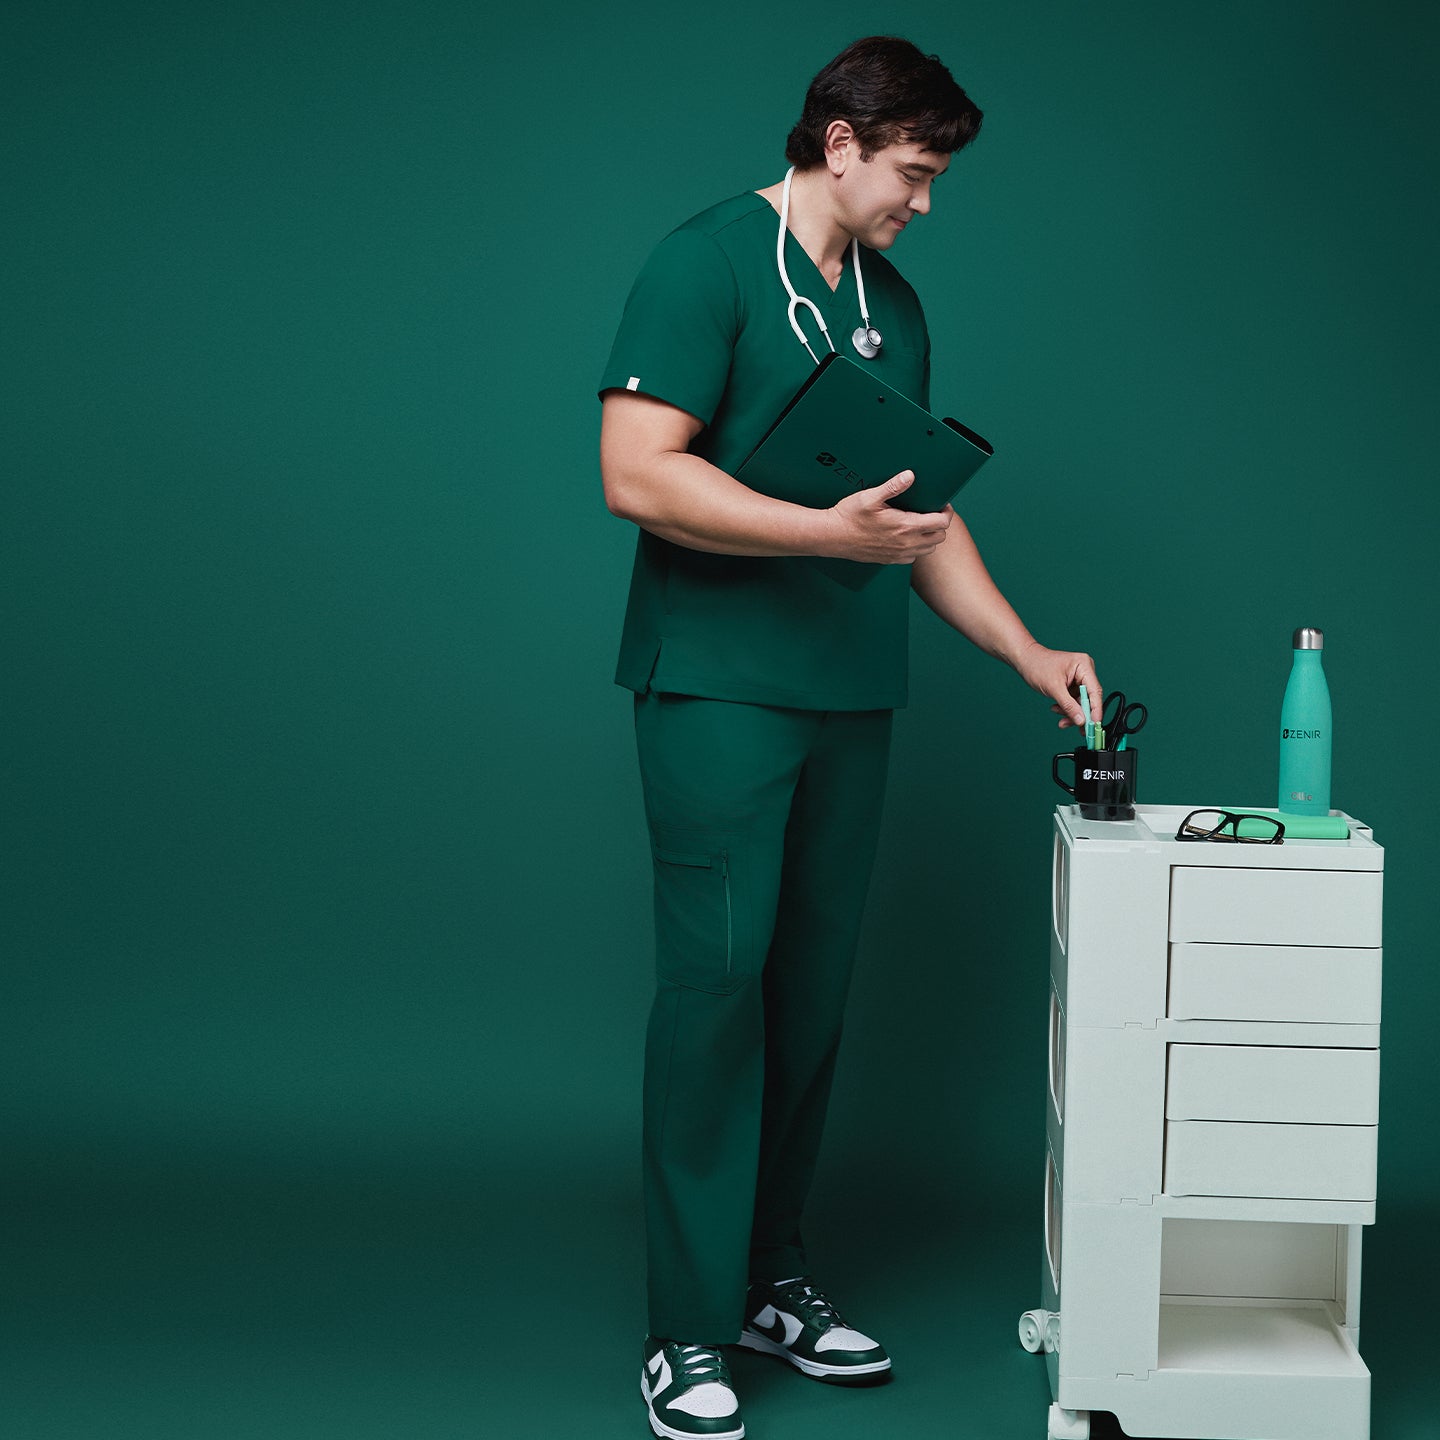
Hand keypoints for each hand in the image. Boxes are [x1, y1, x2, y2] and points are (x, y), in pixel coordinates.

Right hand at [822, 470, 950, 564]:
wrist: (832, 537)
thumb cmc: (849, 516)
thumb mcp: (870, 496)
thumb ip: (893, 486)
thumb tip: (909, 476)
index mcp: (904, 526)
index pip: (941, 523)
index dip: (946, 512)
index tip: (941, 504)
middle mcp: (905, 543)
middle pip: (939, 538)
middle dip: (940, 525)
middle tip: (932, 513)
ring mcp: (898, 554)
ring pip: (928, 549)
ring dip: (930, 537)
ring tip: (921, 525)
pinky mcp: (890, 560)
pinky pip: (913, 558)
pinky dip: (917, 548)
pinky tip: (907, 537)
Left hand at [1015, 643, 1101, 730]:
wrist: (1025, 661)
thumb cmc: (1038, 666)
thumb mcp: (1054, 688)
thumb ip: (1069, 705)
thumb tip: (1081, 720)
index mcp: (1084, 666)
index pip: (1095, 691)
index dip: (1096, 710)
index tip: (1094, 724)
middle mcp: (1084, 671)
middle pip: (1089, 699)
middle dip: (1081, 714)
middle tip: (1079, 730)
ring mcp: (1078, 679)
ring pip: (1081, 703)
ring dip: (1071, 713)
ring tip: (1061, 719)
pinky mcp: (1072, 685)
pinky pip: (1073, 701)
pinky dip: (1066, 708)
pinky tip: (1056, 708)